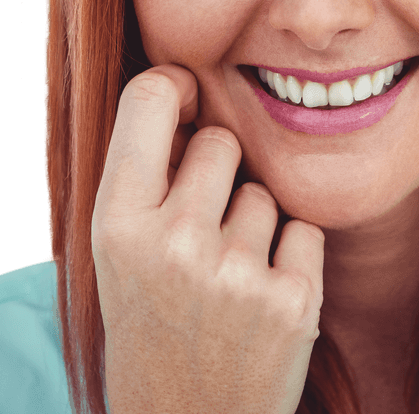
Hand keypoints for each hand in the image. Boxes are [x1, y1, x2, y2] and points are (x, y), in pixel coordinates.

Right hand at [92, 64, 325, 413]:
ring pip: (264, 192)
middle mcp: (173, 242)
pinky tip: (259, 300)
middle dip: (217, 173)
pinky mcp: (291, 300)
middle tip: (200, 232)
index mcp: (115, 224)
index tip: (186, 99)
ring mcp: (236, 272)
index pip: (147, 98)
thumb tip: (189, 92)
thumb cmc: (150, 330)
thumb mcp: (116, 257)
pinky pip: (303, 230)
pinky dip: (290, 257)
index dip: (174, 87)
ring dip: (253, 225)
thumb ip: (144, 180)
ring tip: (225, 281)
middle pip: (220, 142)